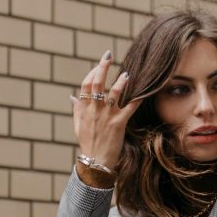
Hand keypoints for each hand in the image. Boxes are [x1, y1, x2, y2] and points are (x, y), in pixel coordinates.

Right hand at [72, 51, 141, 171]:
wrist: (95, 162)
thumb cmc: (87, 143)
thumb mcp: (77, 126)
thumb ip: (76, 109)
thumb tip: (72, 97)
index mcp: (84, 108)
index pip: (86, 84)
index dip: (92, 71)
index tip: (99, 64)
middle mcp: (94, 110)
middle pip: (97, 83)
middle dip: (102, 67)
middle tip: (108, 55)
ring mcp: (106, 116)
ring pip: (113, 93)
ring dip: (121, 81)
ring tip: (127, 73)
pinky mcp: (118, 124)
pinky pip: (129, 108)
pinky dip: (137, 99)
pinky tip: (144, 92)